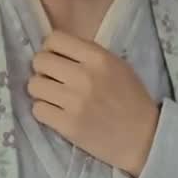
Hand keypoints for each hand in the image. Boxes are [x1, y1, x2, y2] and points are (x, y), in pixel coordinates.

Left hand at [26, 30, 159, 177]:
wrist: (143, 138)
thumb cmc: (131, 99)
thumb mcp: (117, 66)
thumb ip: (88, 54)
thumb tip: (56, 49)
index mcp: (98, 58)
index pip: (55, 39)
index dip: (52, 48)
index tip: (58, 58)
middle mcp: (84, 76)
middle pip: (40, 61)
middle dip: (44, 69)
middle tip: (54, 79)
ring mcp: (74, 102)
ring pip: (34, 85)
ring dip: (42, 90)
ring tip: (55, 97)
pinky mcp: (67, 126)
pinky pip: (38, 109)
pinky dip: (44, 111)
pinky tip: (57, 112)